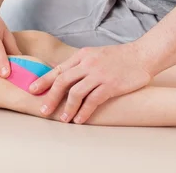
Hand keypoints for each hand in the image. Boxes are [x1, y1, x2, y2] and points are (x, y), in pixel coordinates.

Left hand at [29, 42, 151, 123]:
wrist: (142, 55)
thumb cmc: (119, 57)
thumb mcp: (95, 54)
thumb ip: (80, 64)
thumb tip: (62, 74)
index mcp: (82, 55)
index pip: (59, 69)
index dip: (44, 80)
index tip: (33, 90)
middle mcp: (88, 63)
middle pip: (62, 81)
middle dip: (50, 97)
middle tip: (43, 110)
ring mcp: (99, 74)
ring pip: (75, 93)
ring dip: (67, 108)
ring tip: (62, 119)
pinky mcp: (110, 85)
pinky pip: (92, 100)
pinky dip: (84, 111)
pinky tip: (79, 119)